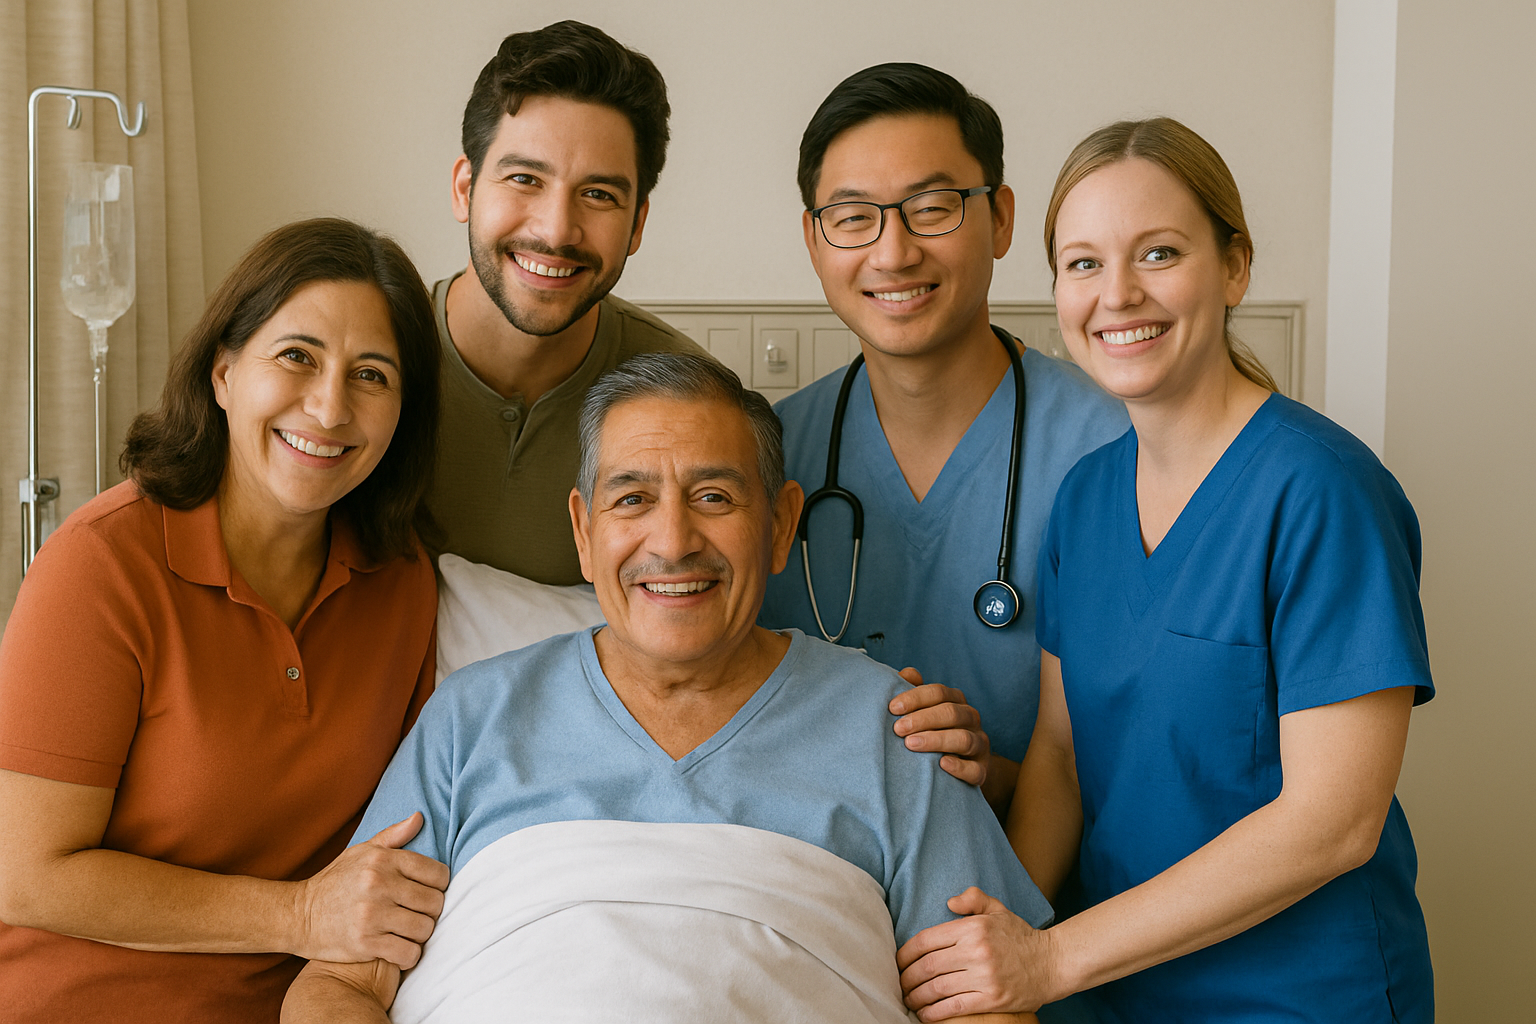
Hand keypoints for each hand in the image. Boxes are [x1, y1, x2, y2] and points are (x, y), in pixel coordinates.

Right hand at [293, 813, 449, 967]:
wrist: (297, 915)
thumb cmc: (335, 882)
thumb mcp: (361, 852)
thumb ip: (394, 836)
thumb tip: (420, 817)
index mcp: (383, 860)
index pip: (437, 874)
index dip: (439, 886)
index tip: (427, 892)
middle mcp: (378, 884)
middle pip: (434, 903)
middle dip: (431, 912)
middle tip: (417, 915)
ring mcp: (372, 914)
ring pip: (424, 929)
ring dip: (420, 935)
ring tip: (408, 932)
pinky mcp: (365, 943)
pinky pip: (408, 954)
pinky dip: (408, 956)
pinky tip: (399, 949)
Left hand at [891, 667, 990, 786]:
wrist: (961, 767)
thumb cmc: (933, 732)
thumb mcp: (924, 711)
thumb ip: (915, 693)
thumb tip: (907, 673)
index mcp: (956, 701)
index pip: (938, 692)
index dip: (915, 697)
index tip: (893, 708)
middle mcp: (971, 719)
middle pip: (951, 713)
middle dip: (923, 719)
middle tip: (898, 728)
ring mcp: (979, 744)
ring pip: (964, 739)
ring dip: (936, 740)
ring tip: (910, 744)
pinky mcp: (982, 770)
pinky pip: (975, 769)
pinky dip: (960, 767)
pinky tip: (942, 764)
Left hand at [896, 887, 1056, 1020]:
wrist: (1053, 962)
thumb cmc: (1020, 936)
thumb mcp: (998, 910)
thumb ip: (973, 899)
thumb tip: (949, 902)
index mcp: (972, 928)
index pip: (927, 940)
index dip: (905, 953)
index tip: (897, 962)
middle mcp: (976, 951)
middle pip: (927, 966)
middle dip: (907, 978)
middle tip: (898, 984)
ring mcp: (984, 976)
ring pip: (937, 988)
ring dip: (916, 997)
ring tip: (908, 1000)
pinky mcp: (992, 999)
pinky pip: (954, 1007)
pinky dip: (934, 1012)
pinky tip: (924, 1014)